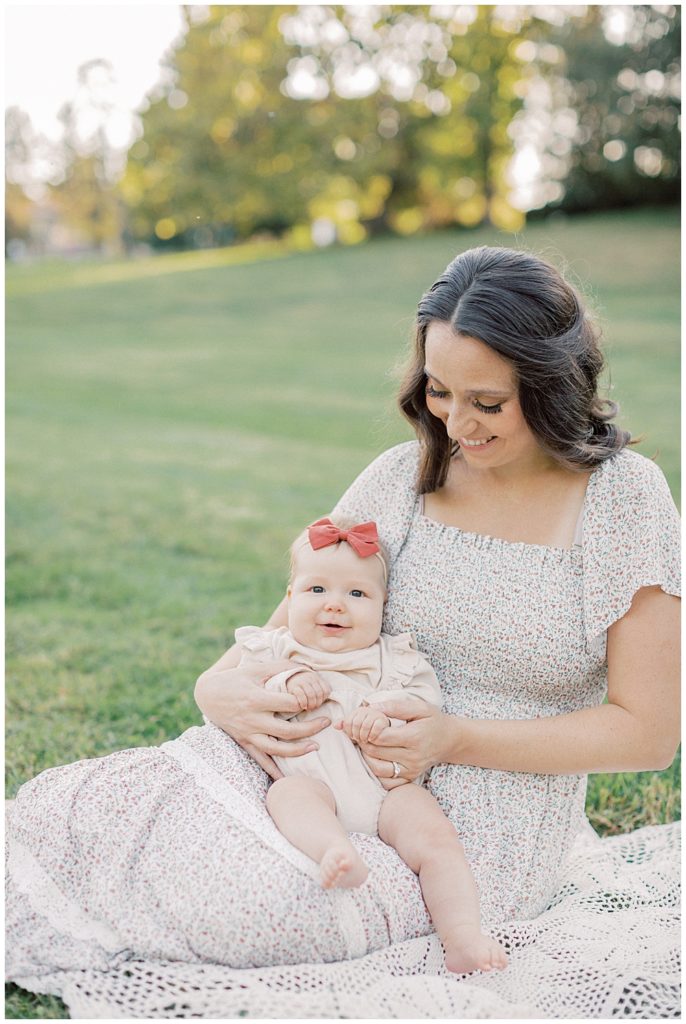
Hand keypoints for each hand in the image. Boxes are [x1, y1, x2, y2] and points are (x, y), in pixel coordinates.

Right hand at [195, 660, 329, 778]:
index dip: (307, 702)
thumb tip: (307, 667)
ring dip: (298, 750)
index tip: (319, 699)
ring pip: (276, 749)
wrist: (208, 694)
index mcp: (257, 699)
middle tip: (326, 723)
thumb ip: (281, 666)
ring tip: (315, 747)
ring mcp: (248, 733)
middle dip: (310, 728)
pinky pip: (260, 760)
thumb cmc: (235, 679)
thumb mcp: (256, 669)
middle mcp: (253, 719)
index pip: (289, 704)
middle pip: (287, 730)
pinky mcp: (244, 742)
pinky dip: (273, 771)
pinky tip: (287, 779)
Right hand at [286, 670, 331, 710]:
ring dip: (311, 704)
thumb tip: (326, 701)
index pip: (326, 690)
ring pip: (311, 694)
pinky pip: (301, 694)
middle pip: (319, 693)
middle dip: (317, 703)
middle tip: (314, 708)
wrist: (289, 678)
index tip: (319, 703)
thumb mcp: (314, 685)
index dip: (324, 699)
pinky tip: (303, 706)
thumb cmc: (305, 686)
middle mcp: (311, 679)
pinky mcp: (294, 686)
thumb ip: (321, 691)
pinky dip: (303, 702)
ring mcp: (302, 682)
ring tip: (309, 708)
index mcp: (318, 678)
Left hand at [335, 703, 390, 744]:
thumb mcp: (354, 726)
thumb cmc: (365, 728)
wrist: (380, 727)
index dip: (348, 731)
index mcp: (357, 711)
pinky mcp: (383, 720)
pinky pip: (375, 728)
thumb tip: (335, 725)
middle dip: (356, 734)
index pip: (348, 721)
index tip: (352, 736)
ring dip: (364, 736)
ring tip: (365, 740)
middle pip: (356, 723)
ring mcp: (375, 714)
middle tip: (359, 739)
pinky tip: (371, 739)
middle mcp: (366, 710)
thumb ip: (344, 725)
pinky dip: (372, 736)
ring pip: (365, 726)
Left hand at [353, 697, 451, 782]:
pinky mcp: (409, 778)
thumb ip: (395, 706)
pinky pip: (385, 782)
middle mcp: (413, 757)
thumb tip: (372, 707)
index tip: (369, 720)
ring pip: (377, 768)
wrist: (450, 741)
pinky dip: (376, 771)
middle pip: (376, 751)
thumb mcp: (420, 707)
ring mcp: (411, 770)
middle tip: (363, 730)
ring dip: (366, 755)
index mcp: (414, 737)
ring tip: (368, 743)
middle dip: (364, 740)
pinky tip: (376, 758)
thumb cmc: (433, 721)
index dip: (369, 727)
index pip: (380, 736)